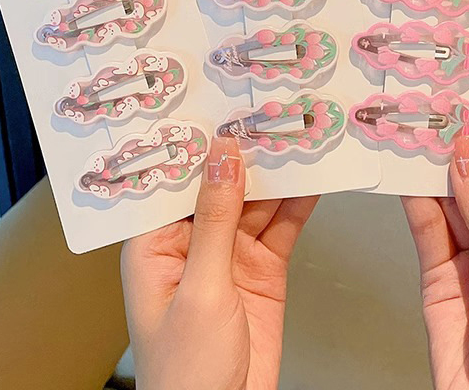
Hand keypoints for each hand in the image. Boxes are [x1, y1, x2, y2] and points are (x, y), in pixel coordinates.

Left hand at [122, 137, 318, 389]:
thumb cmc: (185, 374)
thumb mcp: (200, 288)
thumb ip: (215, 219)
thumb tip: (224, 156)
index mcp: (155, 243)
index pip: (174, 178)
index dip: (198, 142)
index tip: (221, 105)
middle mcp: (192, 242)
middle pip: (221, 183)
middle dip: (247, 151)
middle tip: (273, 112)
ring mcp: (230, 254)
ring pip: (256, 200)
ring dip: (277, 172)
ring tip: (299, 133)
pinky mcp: (263, 268)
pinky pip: (282, 225)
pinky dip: (299, 202)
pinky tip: (313, 177)